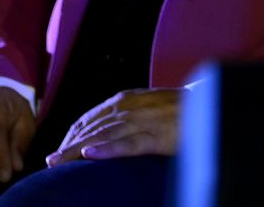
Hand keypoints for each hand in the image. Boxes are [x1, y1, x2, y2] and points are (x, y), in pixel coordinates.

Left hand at [46, 88, 182, 164]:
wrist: (212, 103)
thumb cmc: (181, 110)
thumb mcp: (149, 108)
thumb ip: (128, 116)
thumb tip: (104, 133)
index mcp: (126, 100)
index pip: (90, 118)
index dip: (72, 136)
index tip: (59, 154)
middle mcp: (131, 107)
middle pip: (93, 127)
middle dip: (69, 145)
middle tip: (50, 163)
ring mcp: (144, 120)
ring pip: (105, 135)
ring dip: (79, 149)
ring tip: (59, 162)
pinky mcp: (158, 135)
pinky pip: (130, 143)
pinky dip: (110, 149)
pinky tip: (93, 155)